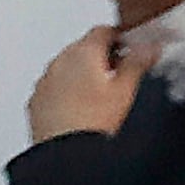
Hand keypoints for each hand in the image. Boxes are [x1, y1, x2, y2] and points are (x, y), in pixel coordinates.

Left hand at [30, 25, 147, 143]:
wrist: (65, 153)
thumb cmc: (92, 121)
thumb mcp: (125, 89)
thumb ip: (138, 62)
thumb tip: (149, 47)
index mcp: (82, 51)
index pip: (102, 31)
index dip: (120, 37)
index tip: (130, 48)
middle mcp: (58, 62)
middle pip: (83, 48)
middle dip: (101, 56)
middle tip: (119, 73)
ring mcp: (44, 82)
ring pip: (66, 68)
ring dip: (82, 73)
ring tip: (101, 95)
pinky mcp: (36, 102)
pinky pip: (53, 88)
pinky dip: (66, 91)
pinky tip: (80, 109)